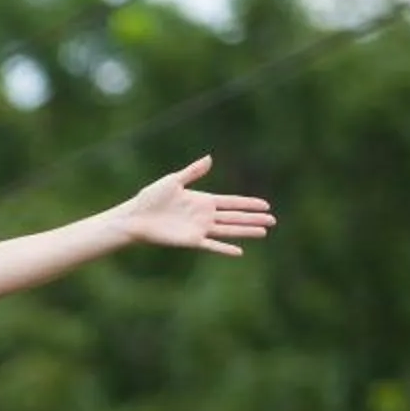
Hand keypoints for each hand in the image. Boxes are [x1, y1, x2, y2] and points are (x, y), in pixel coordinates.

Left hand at [117, 156, 275, 256]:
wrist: (136, 216)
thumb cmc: (151, 197)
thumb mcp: (173, 181)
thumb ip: (193, 172)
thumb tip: (210, 158)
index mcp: (203, 200)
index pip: (232, 202)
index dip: (248, 203)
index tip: (266, 205)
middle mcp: (204, 215)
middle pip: (235, 217)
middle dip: (254, 218)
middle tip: (273, 220)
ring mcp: (199, 229)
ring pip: (229, 230)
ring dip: (246, 231)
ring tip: (264, 232)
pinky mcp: (191, 241)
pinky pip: (212, 245)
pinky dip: (225, 249)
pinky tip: (240, 251)